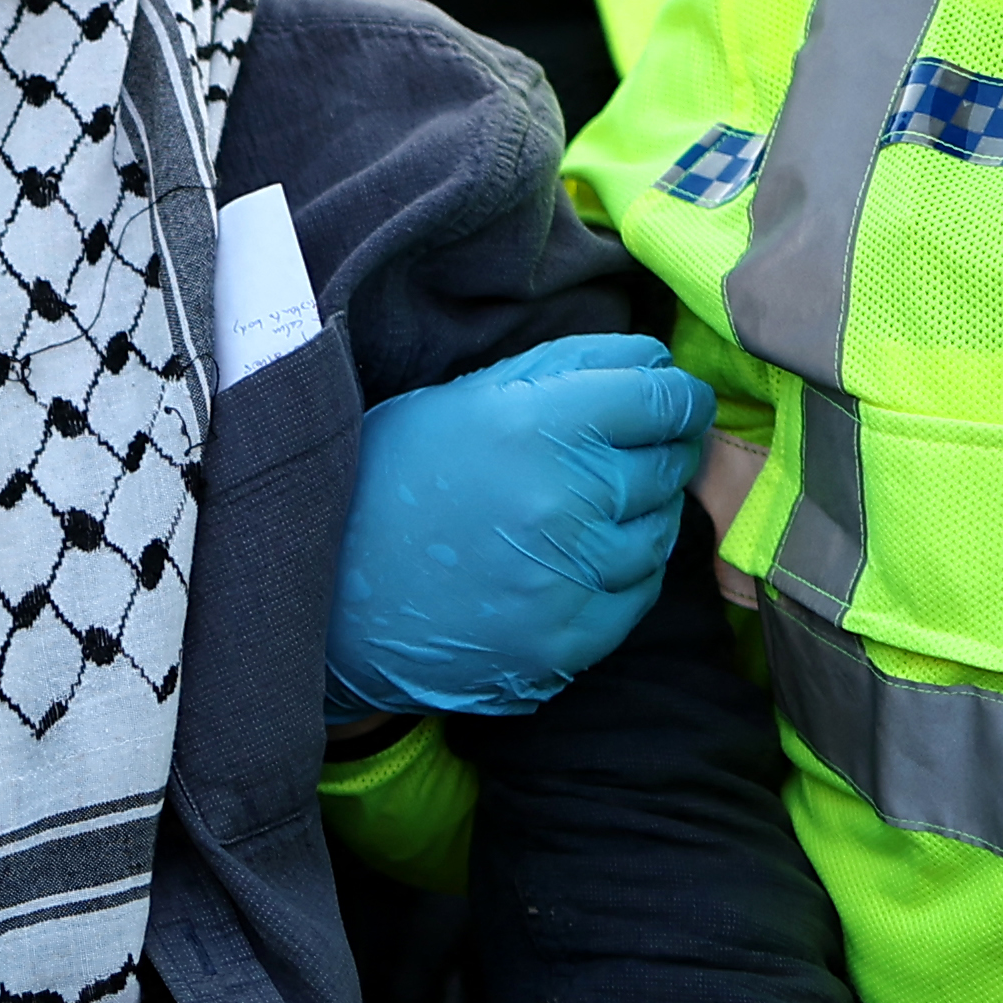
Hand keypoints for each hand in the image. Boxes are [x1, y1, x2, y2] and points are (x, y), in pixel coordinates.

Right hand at [331, 331, 714, 718]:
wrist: (323, 599)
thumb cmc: (385, 485)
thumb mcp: (459, 401)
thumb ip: (562, 370)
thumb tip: (651, 359)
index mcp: (532, 425)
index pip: (660, 400)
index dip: (678, 396)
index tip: (675, 400)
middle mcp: (560, 501)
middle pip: (665, 466)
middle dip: (661, 452)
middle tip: (631, 452)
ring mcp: (565, 580)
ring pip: (657, 533)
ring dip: (640, 514)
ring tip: (591, 507)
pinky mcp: (563, 643)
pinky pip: (636, 595)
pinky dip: (624, 572)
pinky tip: (584, 558)